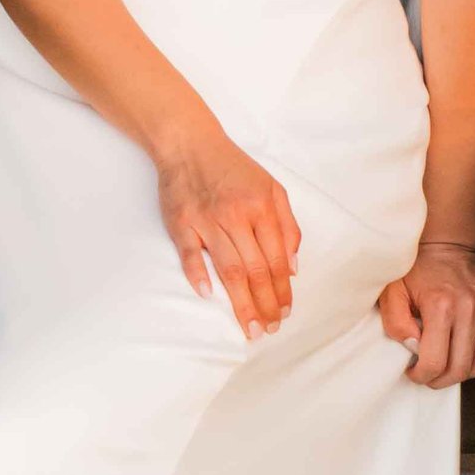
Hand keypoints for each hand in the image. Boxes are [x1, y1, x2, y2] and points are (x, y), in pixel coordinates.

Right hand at [155, 128, 300, 336]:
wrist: (190, 144)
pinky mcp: (181, 223)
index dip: (282, 290)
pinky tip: (209, 296)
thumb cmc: (234, 169)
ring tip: (250, 327)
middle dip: (265, 304)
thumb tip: (293, 266)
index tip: (284, 312)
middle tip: (269, 330)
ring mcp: (207, 220)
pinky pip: (190, 254)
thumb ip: (287, 225)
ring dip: (241, 302)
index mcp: (262, 207)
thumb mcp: (272, 188)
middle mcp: (236, 215)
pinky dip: (199, 275)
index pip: (276, 259)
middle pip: (254, 270)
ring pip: (228, 269)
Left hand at [378, 237, 474, 389]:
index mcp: (441, 305)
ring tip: (449, 364)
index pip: (435, 363)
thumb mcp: (392, 292)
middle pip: (461, 369)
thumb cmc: (416, 269)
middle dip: (441, 380)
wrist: (447, 242)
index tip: (414, 372)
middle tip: (429, 375)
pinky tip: (465, 347)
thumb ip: (396, 323)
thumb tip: (414, 349)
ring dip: (466, 372)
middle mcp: (472, 307)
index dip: (421, 376)